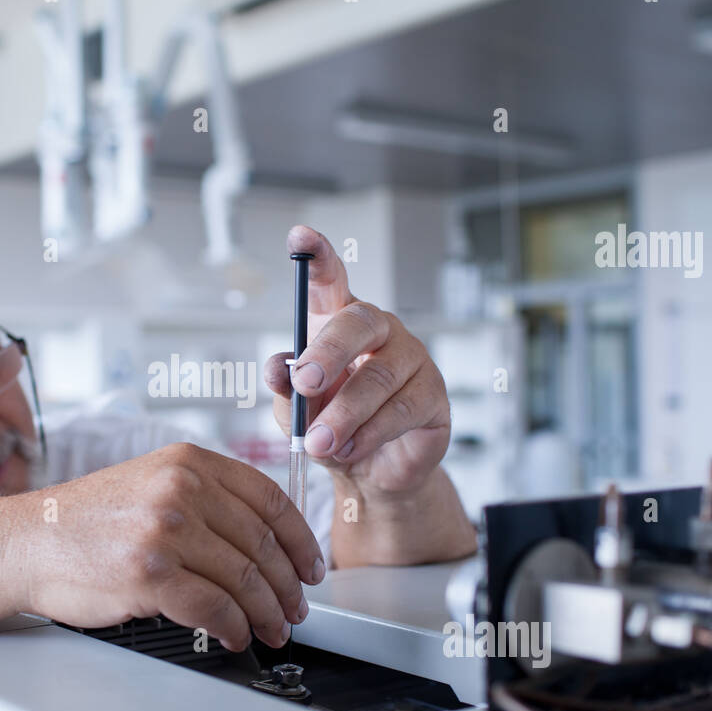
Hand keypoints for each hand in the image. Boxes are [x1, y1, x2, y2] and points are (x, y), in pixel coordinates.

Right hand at [12, 443, 324, 650]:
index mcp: (187, 462)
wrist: (25, 543)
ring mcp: (165, 530)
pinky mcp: (150, 573)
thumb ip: (203, 498)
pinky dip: (235, 628)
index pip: (270, 499)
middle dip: (288, 587)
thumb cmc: (85, 522)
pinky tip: (237, 635)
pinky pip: (215, 608)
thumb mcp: (149, 483)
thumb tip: (263, 541)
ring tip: (271, 630)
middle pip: (263, 543)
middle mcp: (180, 489)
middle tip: (295, 610)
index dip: (301, 540)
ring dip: (267, 613)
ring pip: (245, 578)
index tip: (310, 567)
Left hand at [265, 225, 451, 498]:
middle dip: (327, 353)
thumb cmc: (330, 427)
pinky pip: (402, 410)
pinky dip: (369, 434)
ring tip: (318, 442)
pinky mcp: (434, 395)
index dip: (317, 256)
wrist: (369, 473)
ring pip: (378, 378)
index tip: (299, 237)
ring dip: (343, 414)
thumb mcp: (295, 410)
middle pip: (358, 323)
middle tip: (304, 383)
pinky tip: (350, 449)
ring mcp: (412, 359)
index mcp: (339, 321)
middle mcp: (379, 330)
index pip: (331, 279)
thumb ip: (285, 388)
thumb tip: (277, 369)